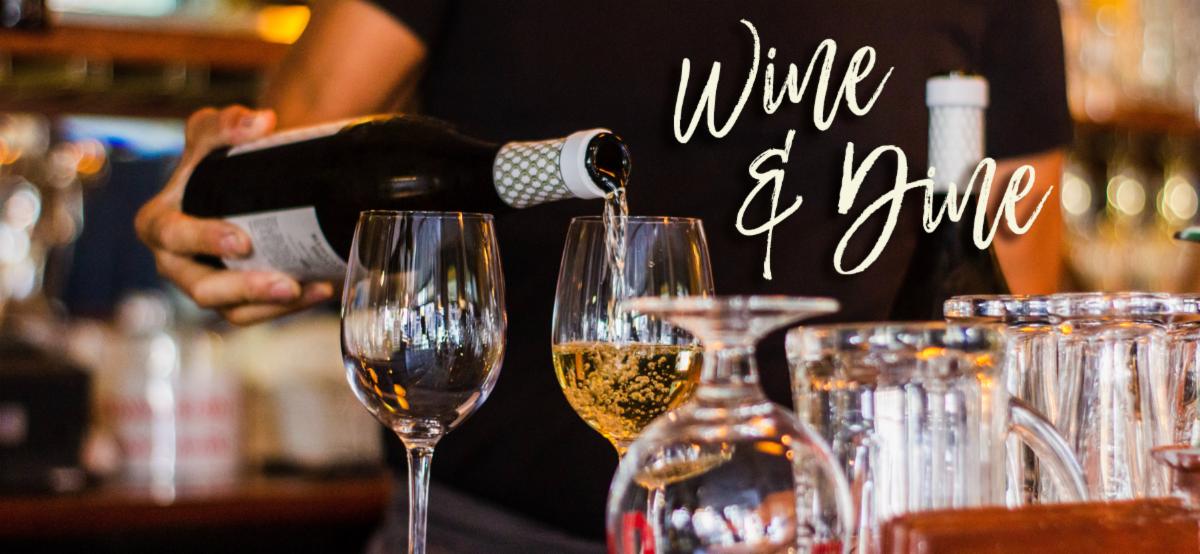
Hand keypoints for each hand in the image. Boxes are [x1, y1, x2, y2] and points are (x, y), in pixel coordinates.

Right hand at [135, 105, 333, 324]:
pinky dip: (289, 308)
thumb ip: (226, 122)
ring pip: (233, 311)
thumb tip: (259, 122)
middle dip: (244, 288)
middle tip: (284, 282)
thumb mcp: (214, 133)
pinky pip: (257, 315)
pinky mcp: (235, 301)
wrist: (244, 183)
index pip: (172, 236)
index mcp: (159, 222)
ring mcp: (207, 285)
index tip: (242, 240)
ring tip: (306, 291)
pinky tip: (318, 290)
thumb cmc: (217, 159)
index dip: (203, 240)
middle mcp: (177, 262)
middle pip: (203, 287)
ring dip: (271, 307)